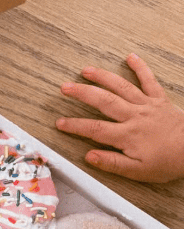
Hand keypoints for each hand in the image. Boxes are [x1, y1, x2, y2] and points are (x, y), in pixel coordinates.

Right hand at [57, 54, 183, 182]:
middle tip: (65, 88)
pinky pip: (148, 80)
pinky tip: (130, 57)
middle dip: (82, 93)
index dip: (74, 125)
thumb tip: (89, 157)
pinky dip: (140, 67)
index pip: (94, 129)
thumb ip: (111, 163)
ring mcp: (146, 105)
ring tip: (86, 70)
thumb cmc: (167, 162)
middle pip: (103, 101)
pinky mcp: (159, 99)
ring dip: (102, 77)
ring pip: (121, 87)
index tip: (60, 123)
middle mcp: (134, 116)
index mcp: (127, 135)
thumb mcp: (136, 171)